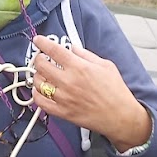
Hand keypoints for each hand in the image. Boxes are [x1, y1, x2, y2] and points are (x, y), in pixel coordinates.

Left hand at [30, 35, 150, 148]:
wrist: (121, 116)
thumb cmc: (116, 92)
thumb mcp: (105, 65)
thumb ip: (86, 55)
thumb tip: (73, 48)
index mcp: (79, 67)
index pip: (53, 50)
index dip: (42, 43)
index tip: (38, 41)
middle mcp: (69, 81)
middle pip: (41, 65)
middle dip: (38, 58)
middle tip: (41, 58)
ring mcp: (64, 98)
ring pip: (38, 83)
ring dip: (37, 76)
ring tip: (42, 74)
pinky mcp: (62, 112)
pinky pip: (40, 102)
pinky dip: (36, 95)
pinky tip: (41, 91)